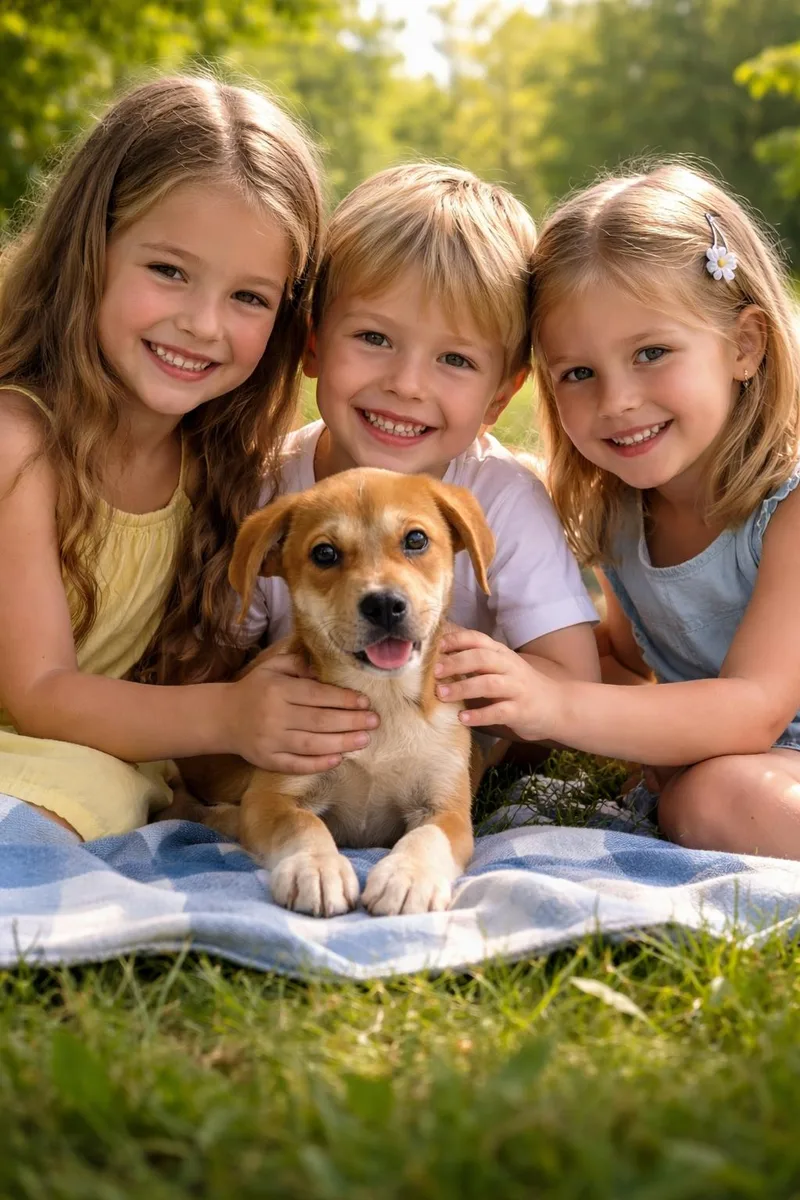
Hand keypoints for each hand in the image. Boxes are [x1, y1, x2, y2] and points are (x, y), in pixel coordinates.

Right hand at [227, 652, 377, 773]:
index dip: (343, 699)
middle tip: (374, 722)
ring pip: (312, 745)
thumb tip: (325, 670)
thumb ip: (298, 665)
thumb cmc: (255, 689)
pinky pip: (296, 765)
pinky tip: (338, 759)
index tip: (365, 701)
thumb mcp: (272, 667)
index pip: (317, 695)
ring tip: (364, 740)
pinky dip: (318, 764)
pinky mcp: (267, 761)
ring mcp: (271, 741)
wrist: (222, 717)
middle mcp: (274, 716)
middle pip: (320, 721)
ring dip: (342, 743)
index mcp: (277, 690)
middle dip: (351, 722)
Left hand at [434, 628, 556, 742]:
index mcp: (502, 654)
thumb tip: (441, 653)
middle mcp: (510, 667)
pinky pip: (498, 711)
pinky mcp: (520, 711)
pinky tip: (463, 718)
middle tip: (435, 672)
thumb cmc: (520, 686)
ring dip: (463, 688)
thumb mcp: (501, 667)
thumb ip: (477, 660)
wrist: (557, 706)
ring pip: (488, 684)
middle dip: (456, 663)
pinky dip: (479, 715)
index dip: (458, 640)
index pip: (479, 639)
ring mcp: (517, 689)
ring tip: (441, 695)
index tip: (437, 646)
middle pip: (481, 659)